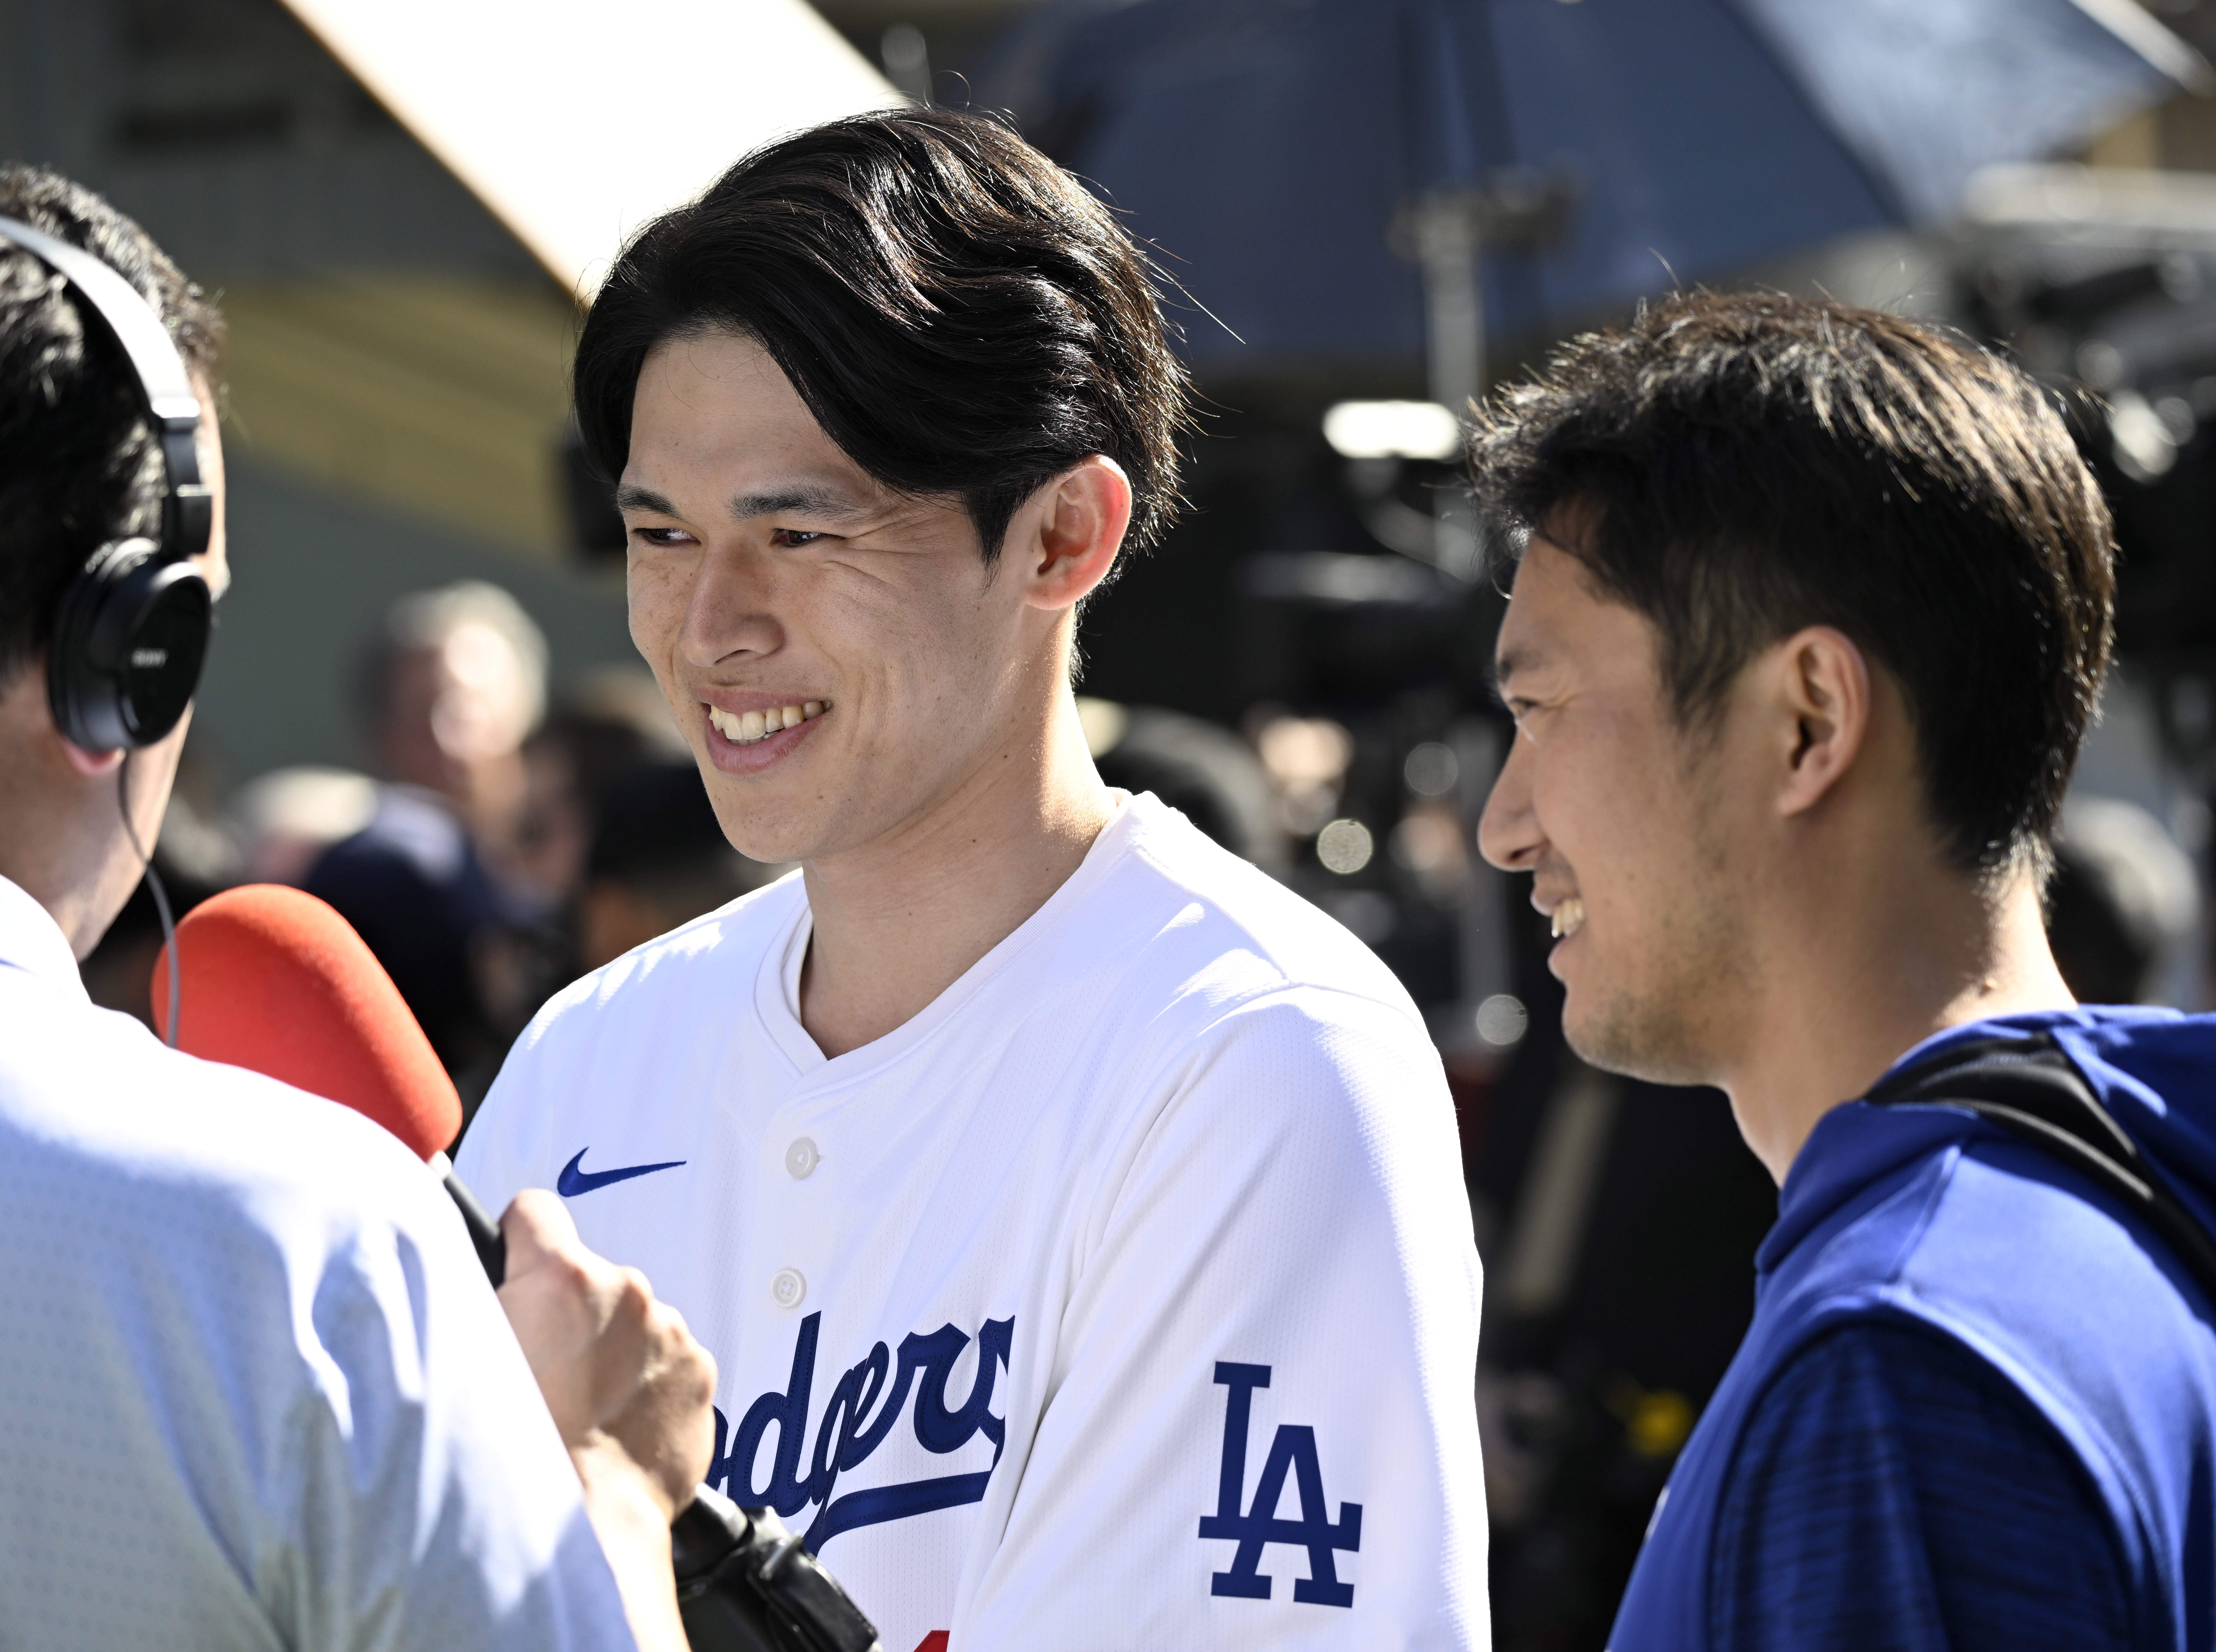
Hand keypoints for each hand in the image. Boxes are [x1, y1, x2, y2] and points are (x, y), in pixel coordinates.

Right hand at [497, 1189, 716, 1519]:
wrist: (586, 1524)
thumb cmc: (522, 1457)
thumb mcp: (467, 1363)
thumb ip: (473, 1306)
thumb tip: (463, 1278)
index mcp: (564, 1278)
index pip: (537, 1211)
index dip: (521, 1238)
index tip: (518, 1264)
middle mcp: (626, 1293)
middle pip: (589, 1279)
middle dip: (569, 1312)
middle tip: (545, 1368)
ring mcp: (670, 1332)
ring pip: (633, 1324)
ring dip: (612, 1351)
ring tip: (582, 1406)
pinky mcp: (701, 1372)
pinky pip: (669, 1362)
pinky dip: (648, 1384)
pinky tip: (618, 1423)